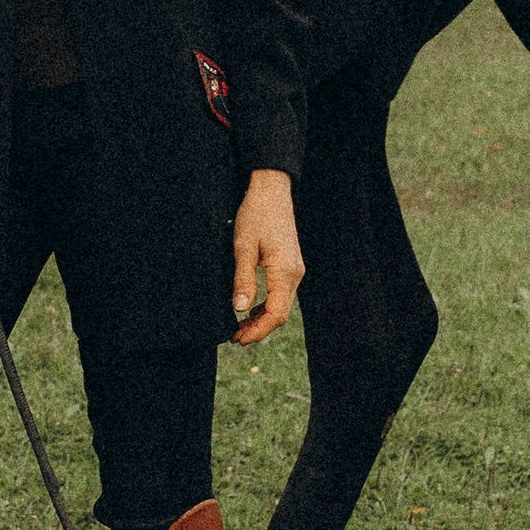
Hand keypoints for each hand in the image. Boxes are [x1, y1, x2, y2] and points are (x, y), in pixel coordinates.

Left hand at [231, 169, 303, 342]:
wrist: (272, 191)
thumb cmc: (255, 215)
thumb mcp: (242, 247)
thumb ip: (243, 280)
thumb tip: (240, 309)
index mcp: (284, 272)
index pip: (276, 314)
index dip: (258, 331)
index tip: (238, 339)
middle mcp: (294, 274)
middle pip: (281, 314)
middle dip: (259, 329)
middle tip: (235, 337)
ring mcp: (295, 270)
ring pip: (282, 305)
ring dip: (262, 319)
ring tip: (239, 327)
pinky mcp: (290, 265)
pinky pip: (281, 293)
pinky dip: (267, 306)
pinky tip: (251, 308)